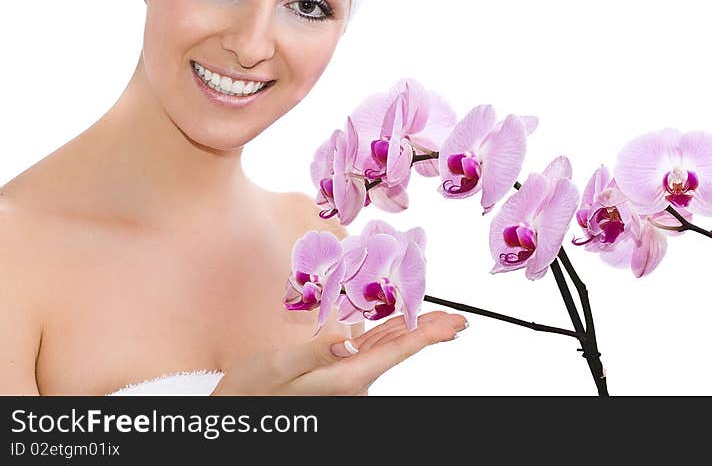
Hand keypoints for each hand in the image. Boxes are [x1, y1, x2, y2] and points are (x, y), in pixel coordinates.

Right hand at [211, 310, 467, 395]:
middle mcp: (352, 381)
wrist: (236, 411)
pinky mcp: (336, 374)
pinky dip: (386, 333)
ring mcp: (345, 379)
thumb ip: (316, 351)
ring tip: (437, 318)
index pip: (397, 350)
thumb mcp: (280, 367)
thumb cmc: (252, 393)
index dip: (428, 333)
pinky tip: (396, 323)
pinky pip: (368, 350)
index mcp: (345, 379)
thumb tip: (349, 338)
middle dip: (429, 330)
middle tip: (458, 319)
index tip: (455, 325)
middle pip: (399, 348)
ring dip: (411, 330)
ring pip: (386, 348)